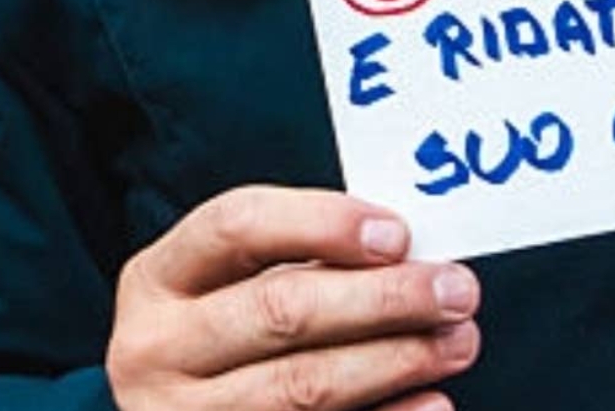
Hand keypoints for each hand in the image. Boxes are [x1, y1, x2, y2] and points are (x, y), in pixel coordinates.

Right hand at [107, 187, 479, 410]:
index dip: (323, 223)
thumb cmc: (230, 327)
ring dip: (395, 361)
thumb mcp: (235, 281)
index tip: (400, 235)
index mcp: (160, 278)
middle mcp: (155, 348)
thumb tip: (410, 253)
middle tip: (458, 290)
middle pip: (280, 310)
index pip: (237, 225)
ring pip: (299, 385)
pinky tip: (432, 402)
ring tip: (459, 342)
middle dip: (383, 299)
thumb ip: (306, 258)